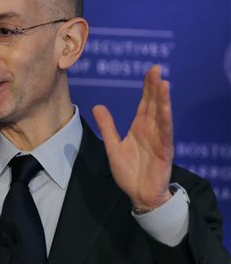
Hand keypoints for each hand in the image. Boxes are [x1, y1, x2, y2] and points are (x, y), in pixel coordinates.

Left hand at [92, 65, 173, 209]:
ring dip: (163, 100)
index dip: (148, 87)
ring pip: (161, 116)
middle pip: (154, 104)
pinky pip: (165, 134)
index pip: (145, 103)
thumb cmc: (130, 172)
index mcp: (140, 128)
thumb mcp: (113, 146)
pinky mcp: (164, 152)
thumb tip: (97, 106)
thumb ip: (107, 126)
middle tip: (156, 68)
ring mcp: (159, 140)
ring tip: (163, 83)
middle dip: (155, 87)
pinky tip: (164, 108)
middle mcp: (151, 130)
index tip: (150, 70)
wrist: (139, 195)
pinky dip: (165, 120)